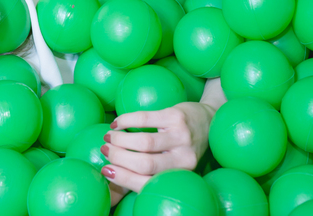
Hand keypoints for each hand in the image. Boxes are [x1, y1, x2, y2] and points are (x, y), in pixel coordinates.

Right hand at [100, 102, 217, 190]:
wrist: (208, 120)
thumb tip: (109, 195)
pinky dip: (126, 120)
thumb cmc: (182, 148)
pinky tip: (117, 123)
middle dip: (118, 158)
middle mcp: (183, 159)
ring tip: (109, 137)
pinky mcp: (176, 116)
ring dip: (120, 140)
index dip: (123, 179)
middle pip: (144, 164)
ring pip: (144, 142)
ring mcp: (181, 136)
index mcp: (179, 175)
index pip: (147, 183)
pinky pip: (145, 118)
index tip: (105, 170)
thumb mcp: (170, 165)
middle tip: (105, 150)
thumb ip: (142, 177)